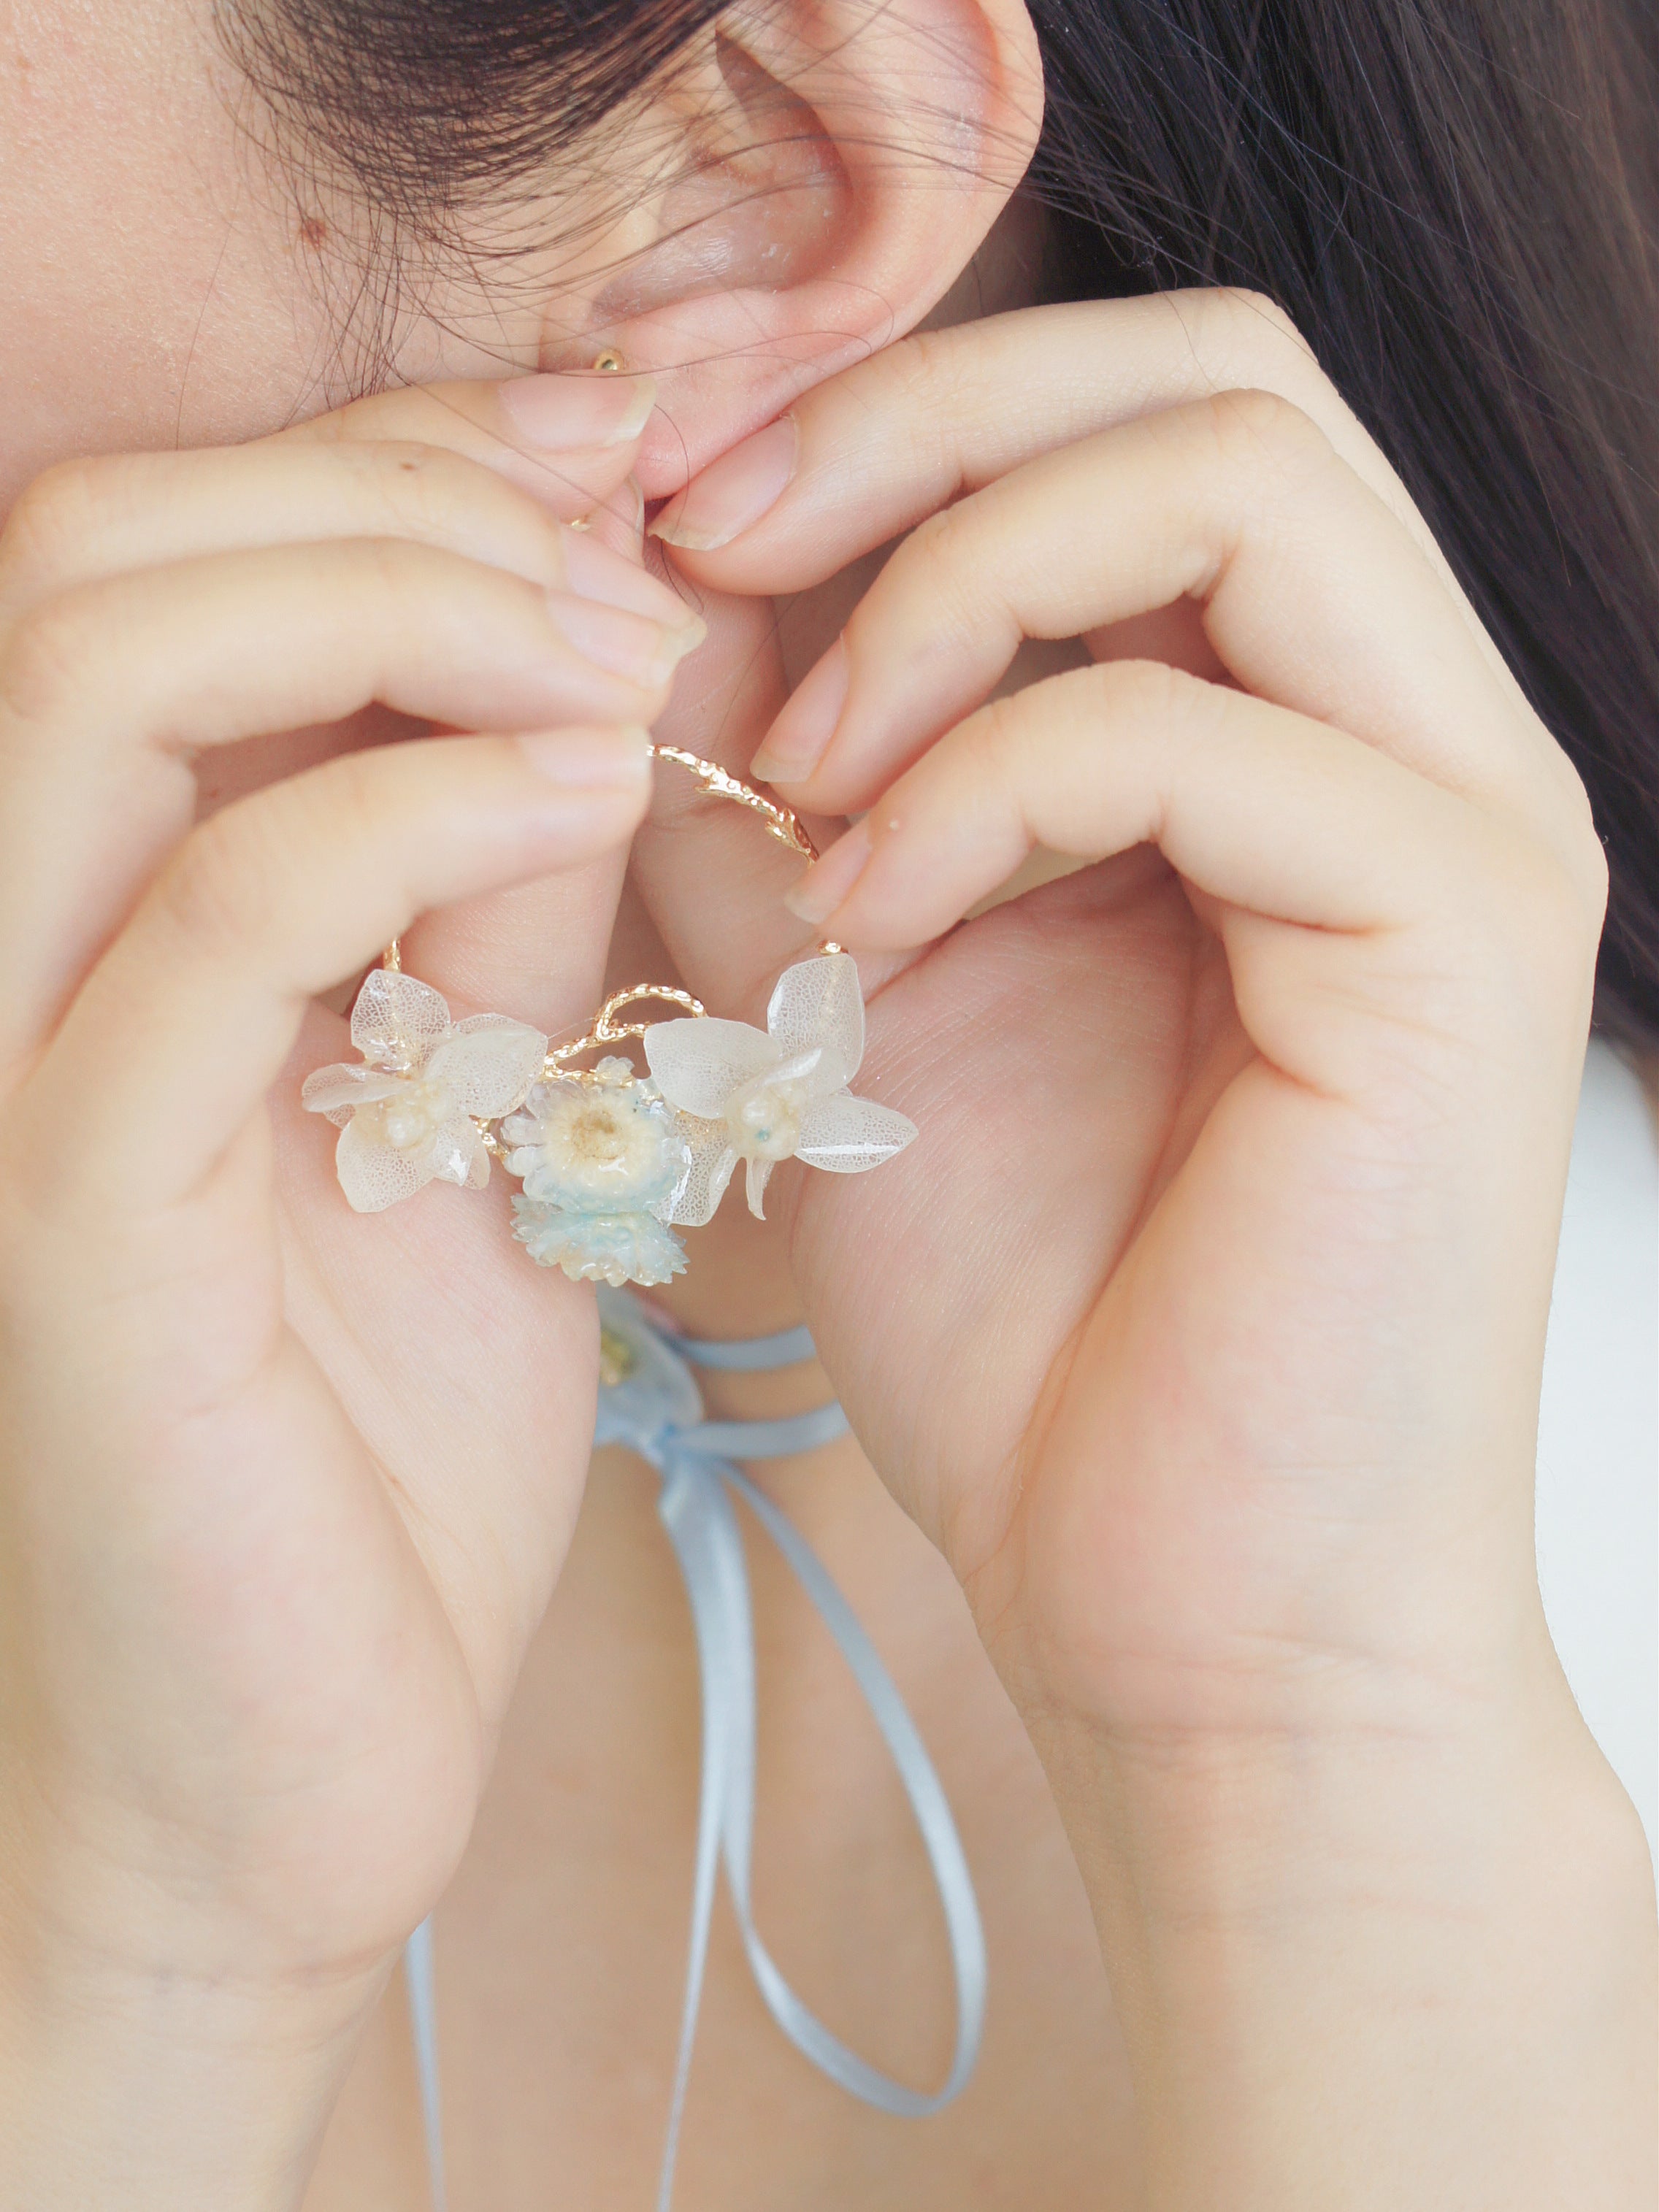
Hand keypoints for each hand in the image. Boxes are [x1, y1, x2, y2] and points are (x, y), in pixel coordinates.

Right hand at [0, 369, 695, 2195]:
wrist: (293, 1765)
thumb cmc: (377, 1454)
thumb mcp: (476, 1111)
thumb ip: (500, 889)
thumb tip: (609, 659)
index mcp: (81, 905)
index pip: (169, 553)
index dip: (389, 454)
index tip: (609, 439)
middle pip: (102, 550)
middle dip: (390, 490)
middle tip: (627, 537)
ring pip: (103, 667)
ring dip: (394, 596)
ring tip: (620, 642)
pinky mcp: (54, 1202)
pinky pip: (219, 909)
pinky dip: (414, 801)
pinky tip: (594, 777)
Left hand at [635, 292, 1653, 2206]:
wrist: (1184, 1612)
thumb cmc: (1034, 1323)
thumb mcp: (845, 985)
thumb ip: (775, 777)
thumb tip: (652, 577)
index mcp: (1286, 719)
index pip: (1135, 401)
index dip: (887, 405)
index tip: (667, 507)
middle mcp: (1407, 729)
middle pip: (1211, 373)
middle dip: (918, 422)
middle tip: (708, 540)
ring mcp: (1456, 819)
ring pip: (1237, 476)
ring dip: (954, 581)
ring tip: (805, 776)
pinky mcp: (1456, 938)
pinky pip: (1200, 730)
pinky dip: (990, 781)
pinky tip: (879, 915)